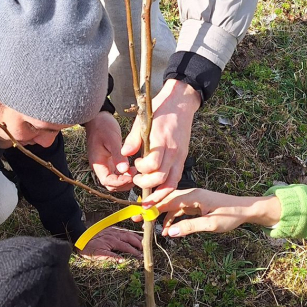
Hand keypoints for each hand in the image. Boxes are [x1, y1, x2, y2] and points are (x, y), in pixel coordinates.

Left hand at [79, 226, 142, 260]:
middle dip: (138, 243)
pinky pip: (122, 230)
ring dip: (135, 237)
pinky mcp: (110, 228)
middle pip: (130, 238)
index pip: (127, 247)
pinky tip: (132, 235)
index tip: (141, 256)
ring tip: (142, 242)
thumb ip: (111, 258)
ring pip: (127, 233)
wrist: (79, 237)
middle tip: (144, 249)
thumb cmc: (88, 248)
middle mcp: (114, 234)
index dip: (135, 252)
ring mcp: (112, 230)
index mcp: (112, 241)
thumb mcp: (98, 255)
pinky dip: (129, 233)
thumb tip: (123, 261)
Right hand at [84, 112, 133, 191]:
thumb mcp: (111, 139)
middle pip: (111, 185)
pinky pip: (118, 174)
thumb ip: (117, 155)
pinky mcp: (110, 161)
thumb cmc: (103, 126)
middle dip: (124, 184)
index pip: (107, 181)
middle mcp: (101, 167)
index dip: (120, 182)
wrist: (98, 118)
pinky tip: (134, 168)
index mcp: (97, 163)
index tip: (132, 176)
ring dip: (126, 180)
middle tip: (137, 175)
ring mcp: (105, 165)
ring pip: (115, 181)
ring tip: (136, 171)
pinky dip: (126, 174)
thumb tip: (124, 170)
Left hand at [122, 79, 200, 202]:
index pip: (153, 165)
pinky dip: (167, 188)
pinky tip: (158, 193)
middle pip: (161, 177)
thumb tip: (124, 153)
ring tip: (148, 202)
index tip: (135, 165)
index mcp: (161, 141)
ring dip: (159, 195)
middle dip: (146, 184)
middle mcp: (173, 151)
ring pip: (172, 183)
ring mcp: (180, 156)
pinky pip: (176, 178)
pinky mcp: (183, 158)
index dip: (142, 170)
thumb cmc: (159, 110)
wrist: (180, 103)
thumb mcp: (142, 121)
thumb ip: (133, 139)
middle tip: (136, 180)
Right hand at [148, 188, 281, 237]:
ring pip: (171, 206)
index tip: (139, 213)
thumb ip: (190, 227)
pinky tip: (168, 229)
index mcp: (193, 196)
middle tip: (136, 218)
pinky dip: (171, 219)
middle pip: (166, 200)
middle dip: (151, 209)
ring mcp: (193, 200)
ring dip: (161, 215)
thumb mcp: (211, 224)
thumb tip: (170, 232)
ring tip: (150, 227)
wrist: (247, 210)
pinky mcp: (196, 205)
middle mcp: (191, 195)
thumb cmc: (231, 215)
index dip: (152, 206)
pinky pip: (179, 211)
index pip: (168, 199)